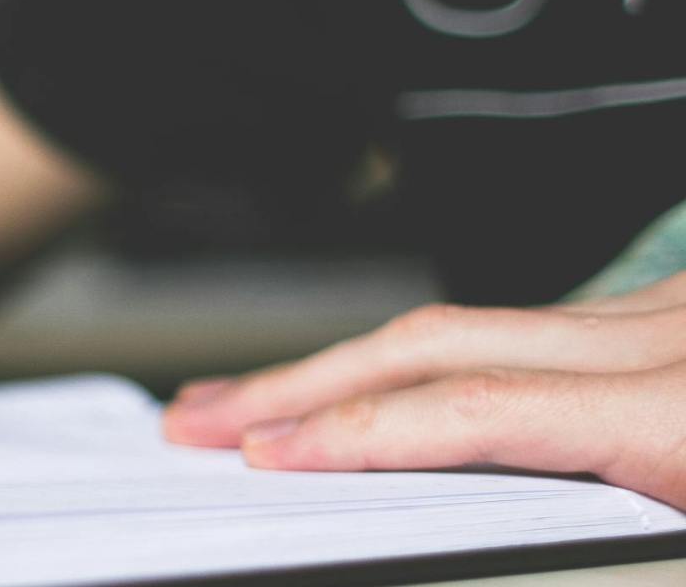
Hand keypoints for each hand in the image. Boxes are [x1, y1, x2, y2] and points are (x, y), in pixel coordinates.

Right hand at [165, 272, 685, 508]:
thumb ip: (600, 524)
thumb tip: (449, 505)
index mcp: (681, 414)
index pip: (475, 411)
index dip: (352, 432)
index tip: (259, 456)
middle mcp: (661, 341)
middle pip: (434, 343)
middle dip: (298, 382)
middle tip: (200, 416)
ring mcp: (660, 315)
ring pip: (460, 324)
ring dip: (343, 365)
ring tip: (256, 401)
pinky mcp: (660, 314)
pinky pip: (515, 325)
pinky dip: (422, 357)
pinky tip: (373, 380)